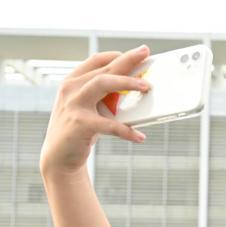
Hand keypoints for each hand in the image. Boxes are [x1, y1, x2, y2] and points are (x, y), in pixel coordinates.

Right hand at [40, 47, 150, 176]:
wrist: (59, 156)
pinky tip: (140, 137)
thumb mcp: (91, 108)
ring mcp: (74, 105)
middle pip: (104, 69)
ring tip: (147, 87)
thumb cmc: (81, 129)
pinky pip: (109, 125)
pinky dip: (127, 131)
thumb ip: (107, 96)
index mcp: (73, 82)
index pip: (96, 60)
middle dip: (127, 59)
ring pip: (103, 84)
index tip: (137, 52)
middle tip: (146, 52)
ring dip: (127, 83)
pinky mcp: (80, 124)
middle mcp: (71, 89)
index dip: (117, 54)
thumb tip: (138, 87)